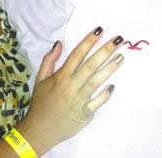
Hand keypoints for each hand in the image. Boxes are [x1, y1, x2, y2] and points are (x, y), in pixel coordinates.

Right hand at [22, 28, 123, 151]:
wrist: (39, 130)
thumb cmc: (40, 103)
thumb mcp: (40, 79)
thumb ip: (49, 60)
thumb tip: (59, 43)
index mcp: (61, 76)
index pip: (77, 54)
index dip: (88, 41)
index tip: (99, 30)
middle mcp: (71, 86)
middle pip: (91, 65)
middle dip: (105, 50)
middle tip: (118, 39)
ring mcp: (79, 100)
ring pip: (97, 81)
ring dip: (110, 68)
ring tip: (121, 56)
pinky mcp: (85, 113)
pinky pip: (97, 102)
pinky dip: (105, 94)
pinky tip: (113, 85)